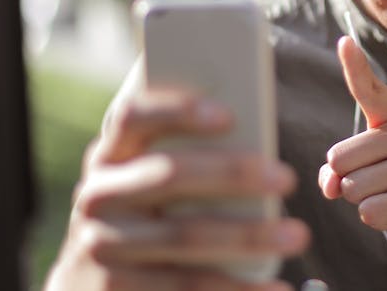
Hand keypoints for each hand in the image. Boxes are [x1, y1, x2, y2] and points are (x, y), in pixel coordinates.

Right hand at [45, 62, 310, 290]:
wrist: (90, 284)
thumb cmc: (145, 213)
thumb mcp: (147, 178)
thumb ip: (186, 153)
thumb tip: (255, 130)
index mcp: (110, 154)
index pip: (134, 117)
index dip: (178, 112)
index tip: (229, 115)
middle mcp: (99, 196)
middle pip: (169, 175)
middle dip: (232, 174)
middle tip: (287, 178)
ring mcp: (103, 245)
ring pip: (184, 236)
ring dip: (248, 236)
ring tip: (296, 235)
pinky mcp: (116, 289)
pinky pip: (185, 287)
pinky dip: (238, 287)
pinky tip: (276, 286)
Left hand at [317, 36, 386, 258]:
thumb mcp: (379, 166)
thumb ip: (343, 169)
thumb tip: (329, 184)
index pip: (370, 88)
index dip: (355, 66)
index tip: (344, 41)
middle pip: (340, 160)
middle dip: (351, 182)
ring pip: (353, 189)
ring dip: (367, 202)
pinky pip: (371, 212)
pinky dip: (381, 220)